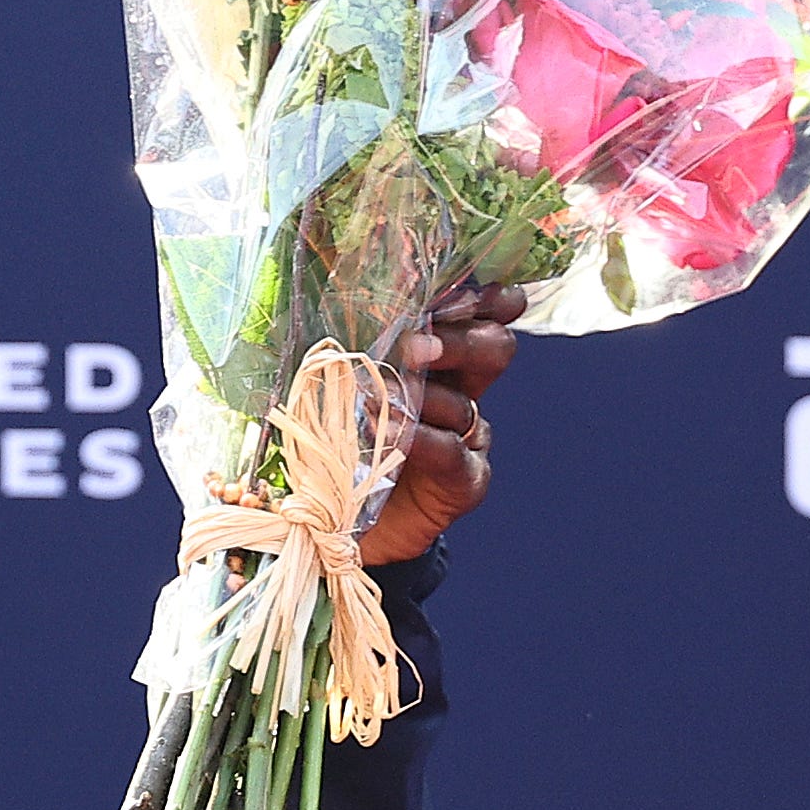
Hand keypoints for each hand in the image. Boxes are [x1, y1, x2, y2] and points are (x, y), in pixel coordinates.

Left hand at [360, 282, 524, 567]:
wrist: (343, 521)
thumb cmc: (339, 441)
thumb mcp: (337, 387)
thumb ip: (346, 350)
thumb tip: (317, 302)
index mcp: (438, 359)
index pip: (478, 316)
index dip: (485, 297)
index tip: (465, 287)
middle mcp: (463, 391)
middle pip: (492, 349)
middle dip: (459, 340)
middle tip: (416, 346)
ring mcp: (469, 436)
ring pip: (463, 404)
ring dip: (422, 397)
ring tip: (379, 400)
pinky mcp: (466, 480)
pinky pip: (451, 453)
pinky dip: (419, 441)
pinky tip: (389, 433)